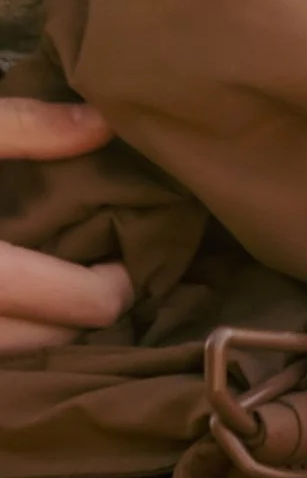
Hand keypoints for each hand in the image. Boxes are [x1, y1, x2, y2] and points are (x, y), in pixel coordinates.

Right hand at [0, 98, 128, 353]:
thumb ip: (23, 128)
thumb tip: (103, 123)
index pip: (84, 304)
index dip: (116, 282)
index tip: (122, 255)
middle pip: (60, 339)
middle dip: (82, 308)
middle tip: (93, 270)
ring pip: (24, 354)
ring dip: (45, 327)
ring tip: (52, 283)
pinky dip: (12, 330)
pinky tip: (16, 298)